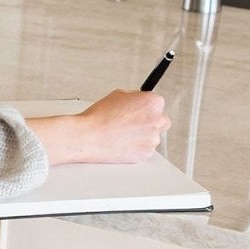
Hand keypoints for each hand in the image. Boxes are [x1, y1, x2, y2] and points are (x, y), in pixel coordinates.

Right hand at [25, 89, 169, 164]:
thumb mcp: (118, 95)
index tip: (139, 111)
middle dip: (149, 122)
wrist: (88, 136)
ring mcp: (152, 139)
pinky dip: (136, 148)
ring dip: (142, 136)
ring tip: (123, 134)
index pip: (158, 104)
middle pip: (161, 121)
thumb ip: (135, 97)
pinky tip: (122, 143)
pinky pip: (145, 150)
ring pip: (152, 137)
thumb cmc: (99, 117)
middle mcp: (157, 120)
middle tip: (132, 124)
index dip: (146, 108)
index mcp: (153, 103)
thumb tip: (138, 100)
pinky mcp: (145, 154)